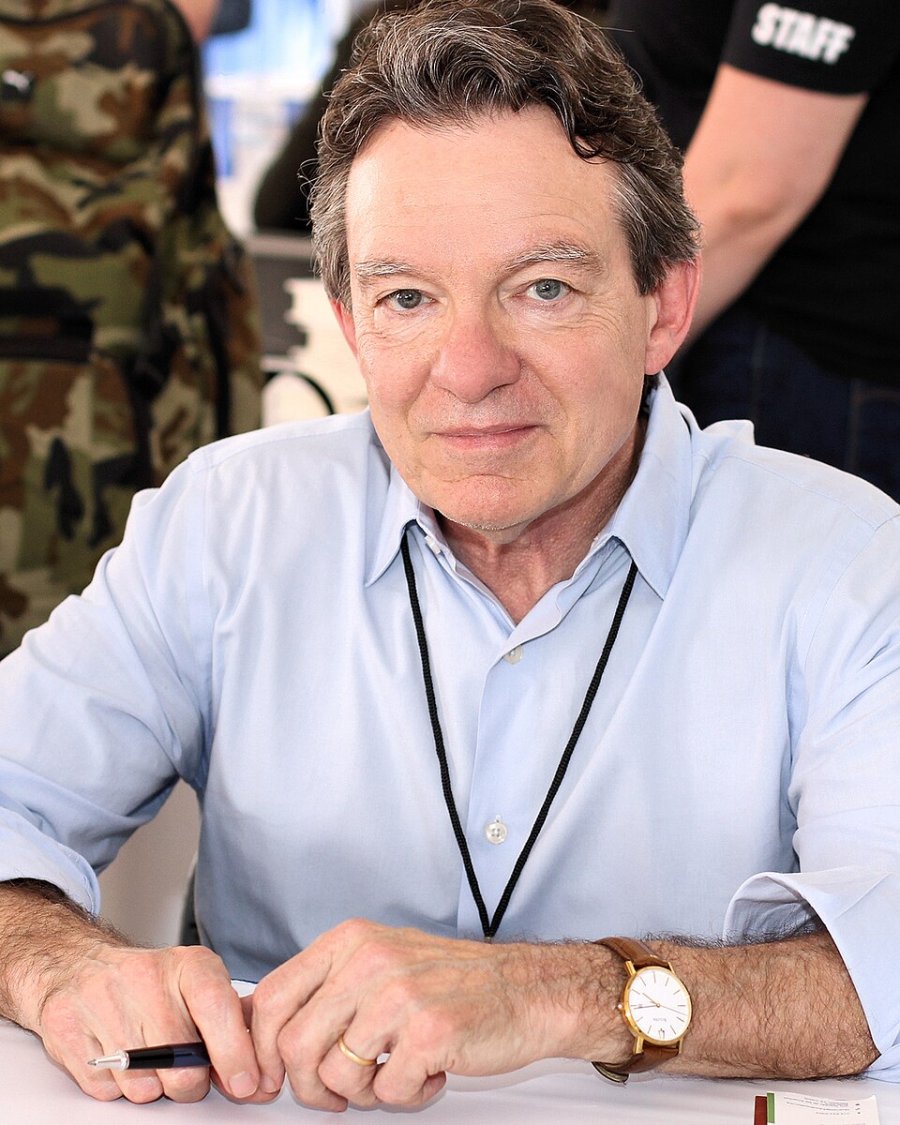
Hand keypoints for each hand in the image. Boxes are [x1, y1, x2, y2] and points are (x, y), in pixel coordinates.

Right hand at [32, 939, 277, 1103]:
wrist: (80, 965)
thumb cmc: (152, 983)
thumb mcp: (200, 986)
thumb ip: (233, 1028)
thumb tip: (260, 1081)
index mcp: (189, 964)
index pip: (218, 1010)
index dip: (235, 1054)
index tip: (247, 1084)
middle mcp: (146, 977)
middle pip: (182, 1066)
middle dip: (190, 1083)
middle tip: (184, 1068)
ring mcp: (102, 1002)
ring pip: (144, 1087)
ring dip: (152, 1085)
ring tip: (147, 1056)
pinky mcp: (68, 1029)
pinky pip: (106, 1090)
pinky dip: (117, 1087)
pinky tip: (119, 1057)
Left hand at [250, 918, 607, 1110]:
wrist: (527, 989)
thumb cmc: (452, 983)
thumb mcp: (380, 961)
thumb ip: (327, 986)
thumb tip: (263, 1024)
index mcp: (350, 941)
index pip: (273, 997)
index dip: (260, 1049)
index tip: (270, 1079)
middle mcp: (369, 960)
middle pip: (295, 1044)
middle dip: (309, 1087)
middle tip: (339, 1095)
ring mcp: (399, 994)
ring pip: (338, 1075)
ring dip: (365, 1093)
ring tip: (397, 1073)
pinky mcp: (430, 1031)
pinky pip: (387, 1092)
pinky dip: (407, 1096)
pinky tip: (430, 1073)